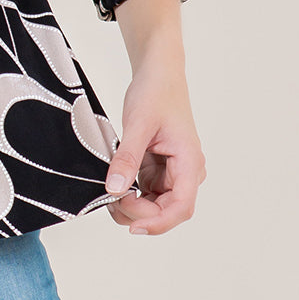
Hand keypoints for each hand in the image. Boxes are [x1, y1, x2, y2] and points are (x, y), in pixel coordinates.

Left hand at [103, 64, 206, 235]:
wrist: (158, 74)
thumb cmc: (156, 93)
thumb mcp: (138, 124)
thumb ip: (127, 157)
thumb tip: (114, 188)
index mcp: (189, 162)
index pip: (181, 207)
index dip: (158, 222)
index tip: (132, 224)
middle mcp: (185, 172)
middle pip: (166, 211)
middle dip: (138, 213)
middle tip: (110, 199)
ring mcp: (172, 173)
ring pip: (154, 205)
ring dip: (131, 206)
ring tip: (109, 191)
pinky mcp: (159, 170)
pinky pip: (145, 192)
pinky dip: (129, 193)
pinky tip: (114, 183)